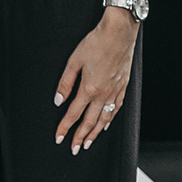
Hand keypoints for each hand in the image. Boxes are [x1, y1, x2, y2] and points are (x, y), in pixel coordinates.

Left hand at [54, 10, 137, 152]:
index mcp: (89, 89)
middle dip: (81, 137)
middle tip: (75, 149)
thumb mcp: (74, 61)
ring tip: (88, 143)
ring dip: (95, 132)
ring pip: (105, 118)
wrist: (119, 32)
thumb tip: (58, 100)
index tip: (59, 138)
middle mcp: (103, 94)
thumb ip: (65, 83)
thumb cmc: (96, 43)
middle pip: (90, 121)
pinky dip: (110, 119)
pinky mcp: (123, 86)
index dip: (65, 128)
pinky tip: (106, 124)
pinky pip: (116, 108)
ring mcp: (115, 91)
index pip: (73, 114)